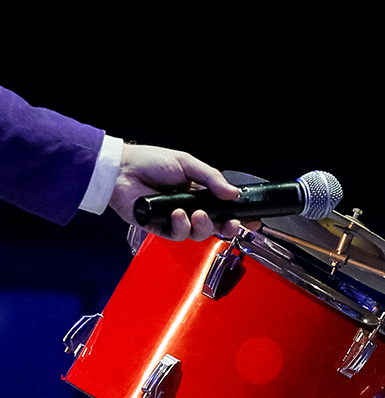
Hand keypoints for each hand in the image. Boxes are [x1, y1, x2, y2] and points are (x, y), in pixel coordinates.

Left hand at [108, 144, 241, 240]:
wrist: (122, 169)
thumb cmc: (151, 162)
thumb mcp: (188, 164)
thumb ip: (212, 179)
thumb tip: (233, 193)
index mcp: (198, 193)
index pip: (222, 208)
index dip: (235, 216)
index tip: (250, 220)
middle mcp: (188, 208)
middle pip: (214, 226)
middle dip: (226, 227)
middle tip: (230, 223)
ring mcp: (174, 219)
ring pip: (197, 233)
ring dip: (202, 226)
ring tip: (196, 213)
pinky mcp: (158, 227)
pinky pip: (176, 235)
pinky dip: (181, 227)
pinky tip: (177, 214)